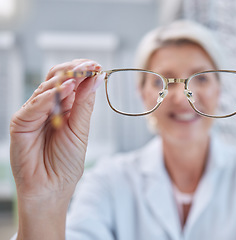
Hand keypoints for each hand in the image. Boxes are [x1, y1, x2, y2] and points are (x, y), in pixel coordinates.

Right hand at [10, 59, 104, 201]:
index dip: (83, 72)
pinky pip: (33, 105)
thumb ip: (85, 104)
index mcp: (66, 107)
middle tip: (89, 65)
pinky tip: (63, 89)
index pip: (73, 82)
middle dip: (74, 70)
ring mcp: (34, 113)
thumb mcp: (80, 130)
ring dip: (63, 80)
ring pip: (45, 87)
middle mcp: (49, 107)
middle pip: (58, 79)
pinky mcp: (21, 123)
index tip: (97, 65)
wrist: (52, 188)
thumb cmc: (66, 163)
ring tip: (79, 76)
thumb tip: (96, 78)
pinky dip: (48, 96)